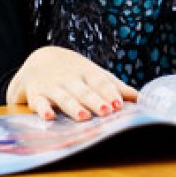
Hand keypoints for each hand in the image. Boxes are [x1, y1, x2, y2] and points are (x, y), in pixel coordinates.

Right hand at [6, 46, 138, 119]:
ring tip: (83, 116)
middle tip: (106, 111)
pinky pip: (39, 103)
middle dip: (95, 100)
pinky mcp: (36, 95)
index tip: (119, 105)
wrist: (40, 59)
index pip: (100, 82)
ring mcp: (52, 86)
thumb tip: (140, 98)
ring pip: (64, 97)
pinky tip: (49, 117)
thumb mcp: (94, 74)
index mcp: (87, 73)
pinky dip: (43, 110)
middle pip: (84, 91)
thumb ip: (115, 86)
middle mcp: (70, 79)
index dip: (110, 93)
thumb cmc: (75, 72)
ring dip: (73, 106)